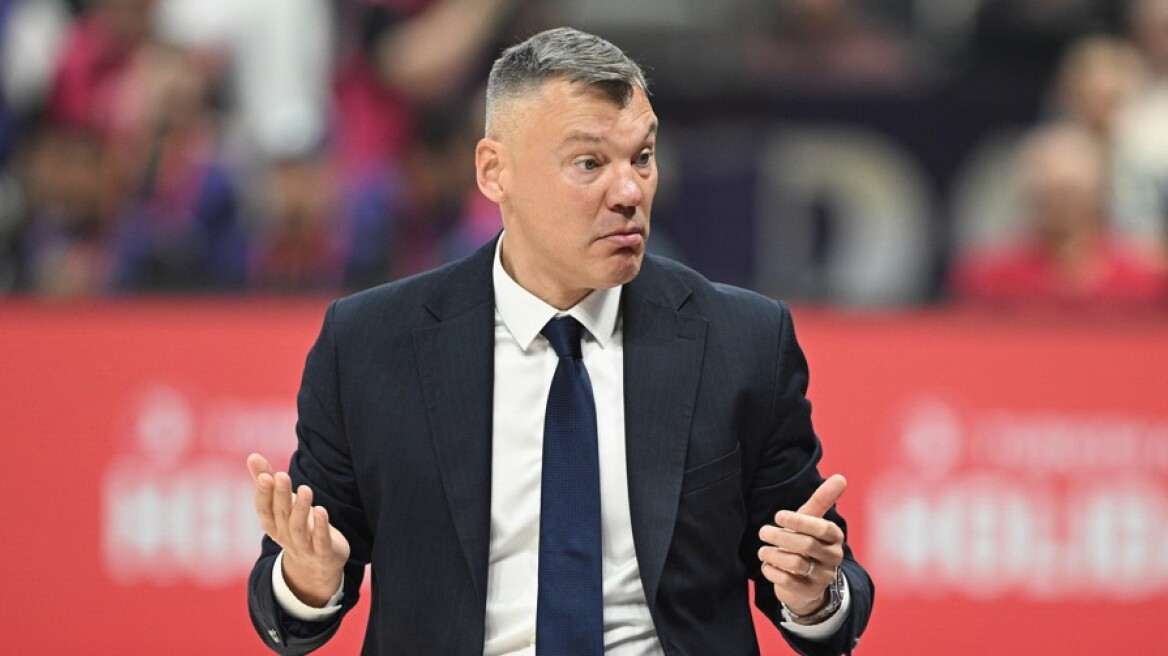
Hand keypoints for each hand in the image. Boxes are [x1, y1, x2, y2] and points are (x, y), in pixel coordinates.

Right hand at [248, 453, 349, 606]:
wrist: (316, 564)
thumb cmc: (296, 525)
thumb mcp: (281, 504)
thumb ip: (268, 480)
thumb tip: (252, 456)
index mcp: (272, 523)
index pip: (264, 508)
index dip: (264, 493)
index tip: (265, 476)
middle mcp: (284, 535)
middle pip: (281, 514)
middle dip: (281, 495)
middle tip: (282, 476)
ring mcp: (303, 545)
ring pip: (298, 527)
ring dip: (301, 508)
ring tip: (305, 489)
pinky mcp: (323, 552)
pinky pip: (320, 540)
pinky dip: (321, 526)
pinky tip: (322, 510)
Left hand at [757, 474, 846, 616]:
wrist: (806, 582)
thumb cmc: (806, 542)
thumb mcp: (811, 521)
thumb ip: (822, 500)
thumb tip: (841, 477)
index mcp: (835, 538)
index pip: (823, 528)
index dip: (800, 521)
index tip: (778, 515)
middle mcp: (833, 557)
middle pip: (807, 545)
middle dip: (782, 537)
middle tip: (763, 532)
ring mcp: (822, 577)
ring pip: (797, 563)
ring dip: (774, 554)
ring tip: (763, 550)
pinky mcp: (809, 593)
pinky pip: (788, 582)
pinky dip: (772, 572)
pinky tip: (766, 566)